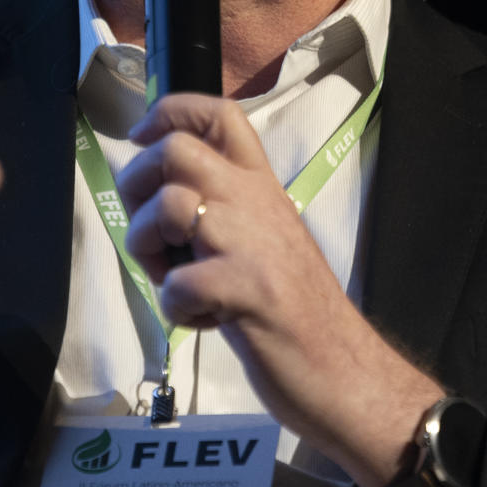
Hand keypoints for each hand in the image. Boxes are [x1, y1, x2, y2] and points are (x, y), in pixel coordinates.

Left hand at [117, 94, 441, 486]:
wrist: (348, 373)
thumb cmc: (298, 314)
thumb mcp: (264, 241)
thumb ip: (225, 211)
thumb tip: (162, 195)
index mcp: (262, 188)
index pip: (219, 114)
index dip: (168, 114)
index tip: (142, 138)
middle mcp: (257, 203)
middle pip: (175, 150)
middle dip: (138, 188)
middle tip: (153, 236)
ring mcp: (253, 244)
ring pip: (168, 207)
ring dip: (149, 251)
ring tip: (179, 283)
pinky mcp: (247, 290)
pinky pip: (178, 285)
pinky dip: (175, 310)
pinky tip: (206, 321)